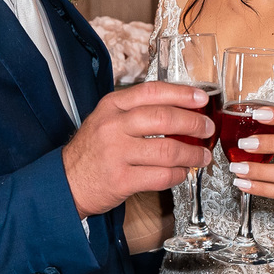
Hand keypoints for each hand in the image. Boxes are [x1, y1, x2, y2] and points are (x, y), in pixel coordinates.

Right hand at [63, 81, 213, 217]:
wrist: (65, 182)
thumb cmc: (93, 150)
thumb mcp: (107, 119)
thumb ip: (137, 111)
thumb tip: (181, 109)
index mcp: (112, 106)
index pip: (152, 92)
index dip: (182, 93)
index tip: (201, 98)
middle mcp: (113, 126)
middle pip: (164, 118)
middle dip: (194, 123)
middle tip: (207, 128)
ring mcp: (117, 154)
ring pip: (168, 151)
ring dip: (192, 154)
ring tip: (202, 156)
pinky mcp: (121, 180)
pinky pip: (161, 177)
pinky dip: (178, 174)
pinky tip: (182, 172)